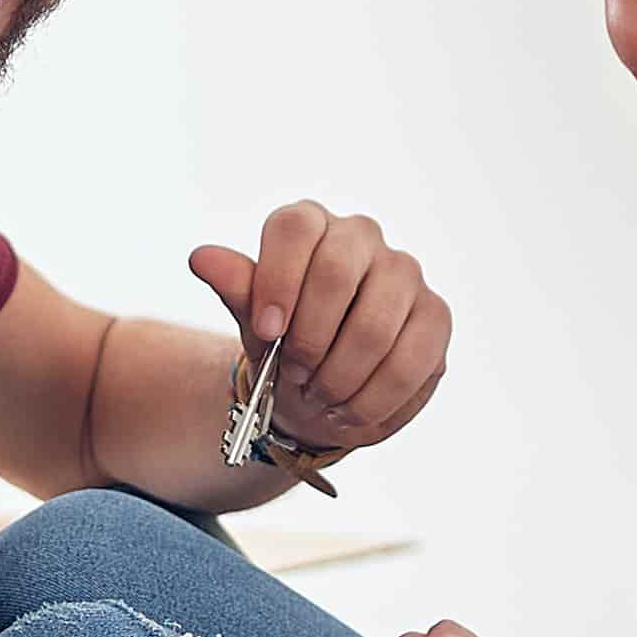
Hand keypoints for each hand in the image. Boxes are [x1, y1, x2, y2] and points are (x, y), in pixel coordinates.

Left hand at [191, 202, 447, 456]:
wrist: (317, 388)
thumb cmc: (283, 343)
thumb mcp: (254, 321)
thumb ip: (236, 288)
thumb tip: (202, 258)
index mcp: (311, 226)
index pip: (295, 228)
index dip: (277, 281)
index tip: (267, 332)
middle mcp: (361, 237)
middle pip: (337, 271)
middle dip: (309, 339)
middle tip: (294, 375)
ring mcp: (404, 274)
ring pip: (374, 325)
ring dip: (338, 377)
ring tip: (318, 397)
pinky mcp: (435, 316)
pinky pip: (409, 361)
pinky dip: (372, 398)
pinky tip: (349, 410)